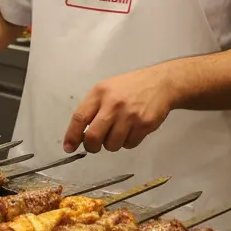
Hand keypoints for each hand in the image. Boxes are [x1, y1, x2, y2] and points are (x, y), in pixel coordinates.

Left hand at [63, 67, 177, 153]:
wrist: (161, 83)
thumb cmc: (129, 87)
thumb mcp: (106, 90)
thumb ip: (92, 109)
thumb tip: (79, 135)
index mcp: (99, 93)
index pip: (79, 118)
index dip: (71, 136)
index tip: (69, 147)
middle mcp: (113, 104)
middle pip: (93, 136)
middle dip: (91, 146)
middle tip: (94, 146)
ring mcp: (130, 115)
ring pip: (112, 145)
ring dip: (112, 144)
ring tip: (118, 132)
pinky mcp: (145, 124)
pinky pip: (129, 144)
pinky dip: (127, 142)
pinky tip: (131, 130)